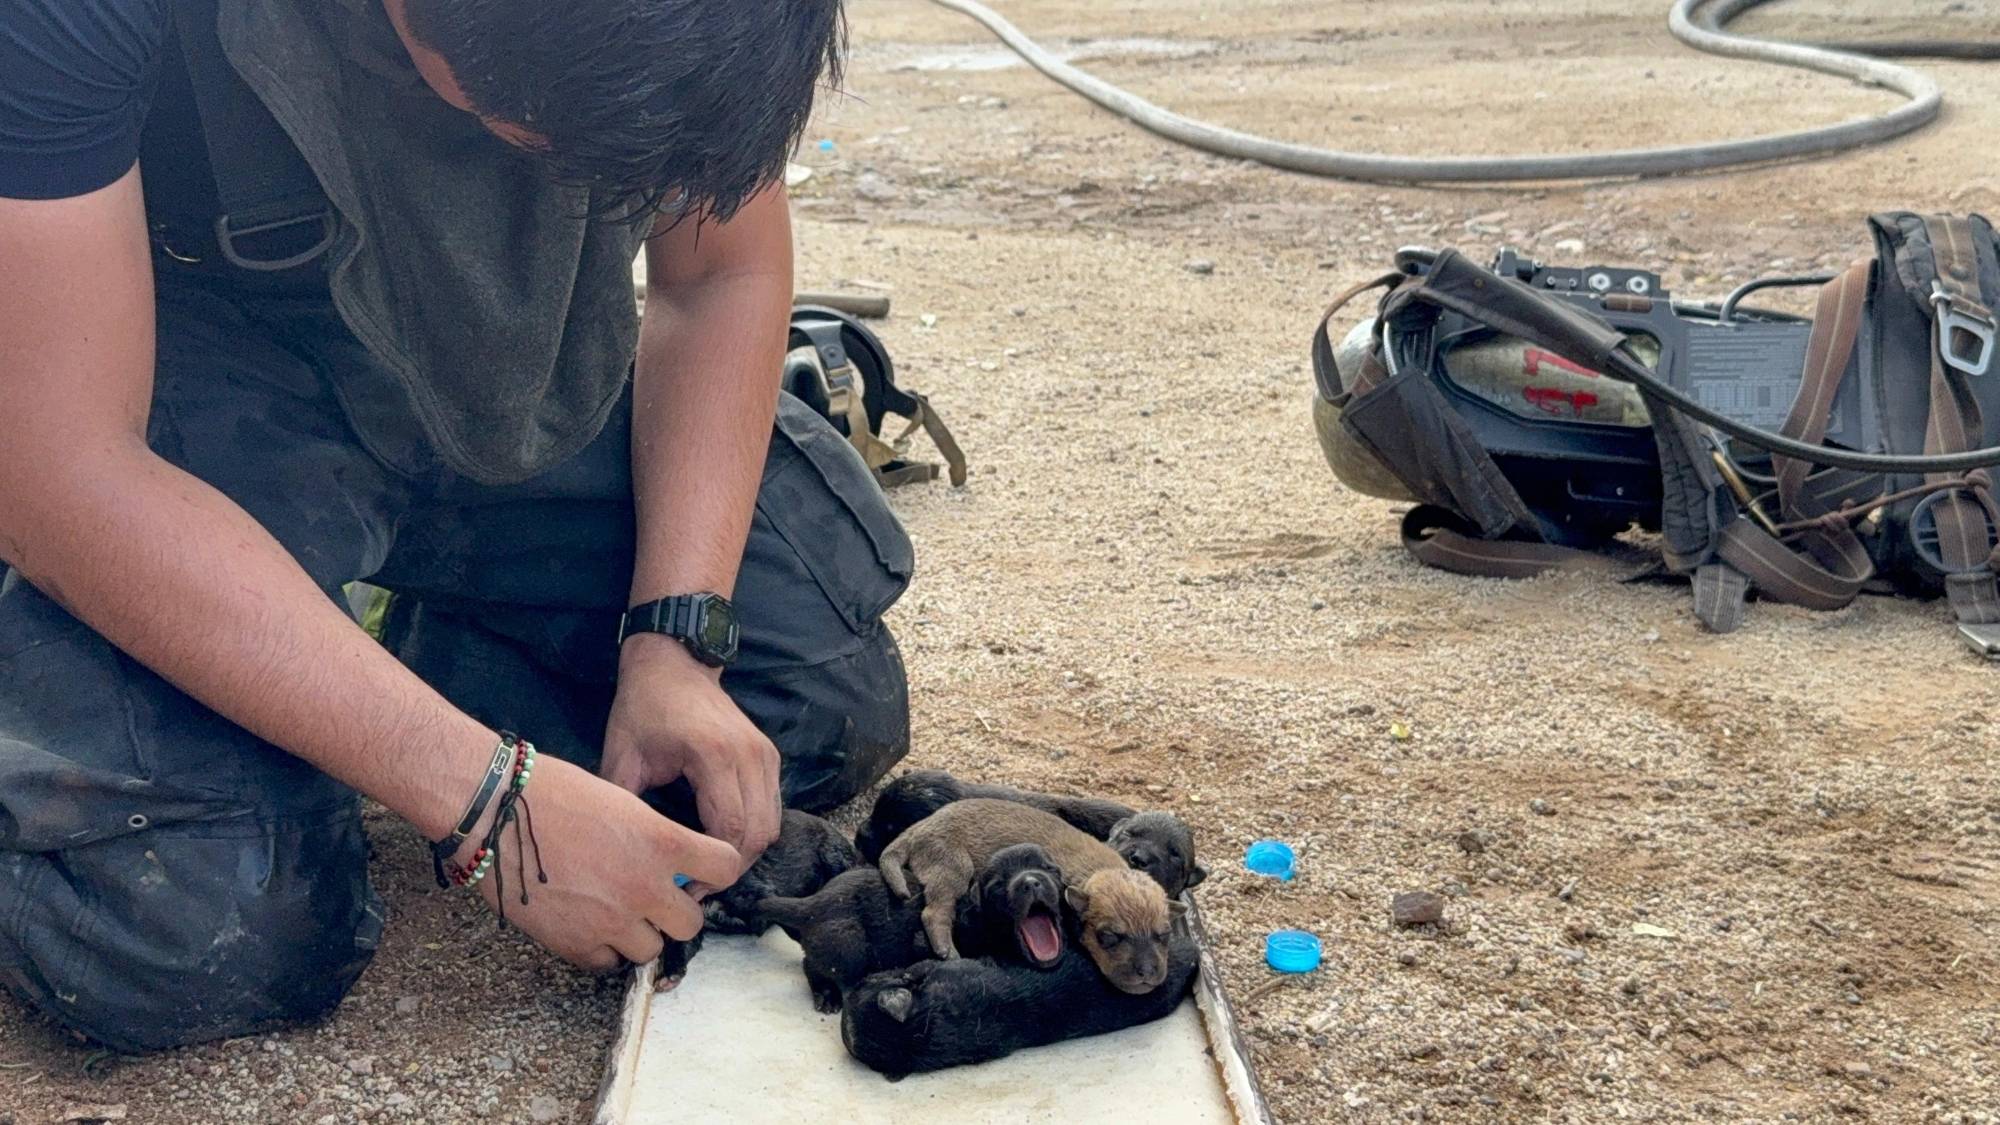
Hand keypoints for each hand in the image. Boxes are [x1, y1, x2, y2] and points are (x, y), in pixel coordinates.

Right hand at [456, 754, 740, 969]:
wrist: (494, 811)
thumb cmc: (554, 792)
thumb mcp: (623, 802)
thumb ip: (654, 839)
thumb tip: (671, 866)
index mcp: (661, 842)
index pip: (725, 868)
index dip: (716, 868)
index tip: (701, 870)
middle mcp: (644, 887)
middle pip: (691, 923)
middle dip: (675, 912)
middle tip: (653, 898)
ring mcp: (610, 921)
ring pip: (651, 950)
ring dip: (639, 935)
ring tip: (615, 912)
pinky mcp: (575, 944)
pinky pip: (607, 963)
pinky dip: (602, 950)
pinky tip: (587, 924)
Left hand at [601, 634, 782, 879]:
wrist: (673, 662)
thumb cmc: (643, 707)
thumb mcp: (622, 755)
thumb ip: (622, 805)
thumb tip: (619, 857)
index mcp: (715, 755)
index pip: (730, 830)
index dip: (711, 866)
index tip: (684, 887)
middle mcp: (750, 756)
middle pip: (757, 834)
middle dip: (731, 868)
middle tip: (698, 885)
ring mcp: (765, 755)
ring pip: (771, 825)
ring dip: (744, 852)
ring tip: (709, 866)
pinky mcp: (769, 756)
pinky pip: (771, 808)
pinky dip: (752, 832)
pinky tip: (722, 841)